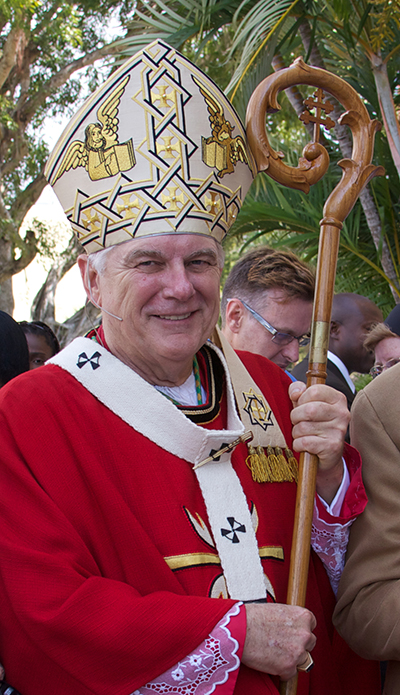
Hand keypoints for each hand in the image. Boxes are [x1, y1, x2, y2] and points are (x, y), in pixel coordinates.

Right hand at [242, 603, 315, 680]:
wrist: (240, 630)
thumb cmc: (252, 617)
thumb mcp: (277, 609)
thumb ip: (290, 618)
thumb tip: (291, 625)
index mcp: (303, 616)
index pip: (311, 625)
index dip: (301, 630)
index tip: (294, 633)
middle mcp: (304, 634)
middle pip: (310, 643)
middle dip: (299, 645)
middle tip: (284, 644)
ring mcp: (298, 651)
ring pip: (302, 660)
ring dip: (292, 659)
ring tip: (276, 653)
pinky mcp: (289, 667)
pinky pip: (290, 673)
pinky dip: (282, 671)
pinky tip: (271, 661)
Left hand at [288, 381, 348, 502]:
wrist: (328, 454)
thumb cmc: (314, 424)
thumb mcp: (307, 403)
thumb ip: (299, 391)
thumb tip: (295, 392)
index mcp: (338, 399)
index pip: (314, 391)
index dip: (301, 398)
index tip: (301, 405)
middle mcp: (342, 413)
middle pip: (308, 409)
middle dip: (295, 416)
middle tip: (298, 422)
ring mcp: (338, 430)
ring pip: (303, 427)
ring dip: (296, 432)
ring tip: (302, 434)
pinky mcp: (332, 446)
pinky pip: (304, 442)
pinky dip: (298, 444)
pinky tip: (304, 445)